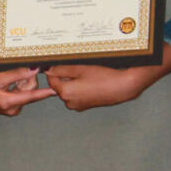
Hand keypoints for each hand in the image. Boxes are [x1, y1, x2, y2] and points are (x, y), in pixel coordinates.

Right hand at [0, 66, 56, 115]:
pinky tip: (8, 86)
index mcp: (8, 103)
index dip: (44, 93)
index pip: (31, 96)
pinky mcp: (12, 108)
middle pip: (30, 91)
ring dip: (21, 83)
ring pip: (27, 92)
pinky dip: (18, 87)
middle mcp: (13, 109)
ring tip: (7, 81)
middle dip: (26, 80)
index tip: (55, 91)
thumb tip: (33, 69)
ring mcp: (13, 110)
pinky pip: (22, 95)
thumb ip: (16, 74)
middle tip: (13, 74)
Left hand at [44, 61, 164, 111]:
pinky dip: (80, 88)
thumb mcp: (79, 68)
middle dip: (65, 76)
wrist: (122, 87)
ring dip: (73, 82)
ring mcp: (78, 105)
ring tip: (87, 75)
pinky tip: (91, 82)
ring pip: (68, 90)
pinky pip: (77, 95)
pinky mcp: (85, 106)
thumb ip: (61, 69)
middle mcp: (69, 102)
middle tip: (79, 68)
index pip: (51, 79)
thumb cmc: (103, 77)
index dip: (55, 70)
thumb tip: (48, 69)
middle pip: (59, 85)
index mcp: (65, 92)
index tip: (60, 63)